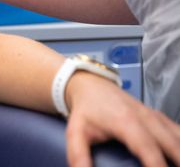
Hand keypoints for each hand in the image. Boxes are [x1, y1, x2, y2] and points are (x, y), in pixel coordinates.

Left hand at [65, 72, 179, 166]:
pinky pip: (178, 131)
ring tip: (179, 166)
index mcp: (126, 122)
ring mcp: (155, 116)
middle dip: (178, 162)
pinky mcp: (159, 117)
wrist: (90, 85)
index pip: (148, 148)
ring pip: (179, 137)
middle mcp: (145, 118)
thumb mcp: (76, 132)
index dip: (157, 166)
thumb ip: (78, 154)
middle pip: (172, 145)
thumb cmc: (85, 110)